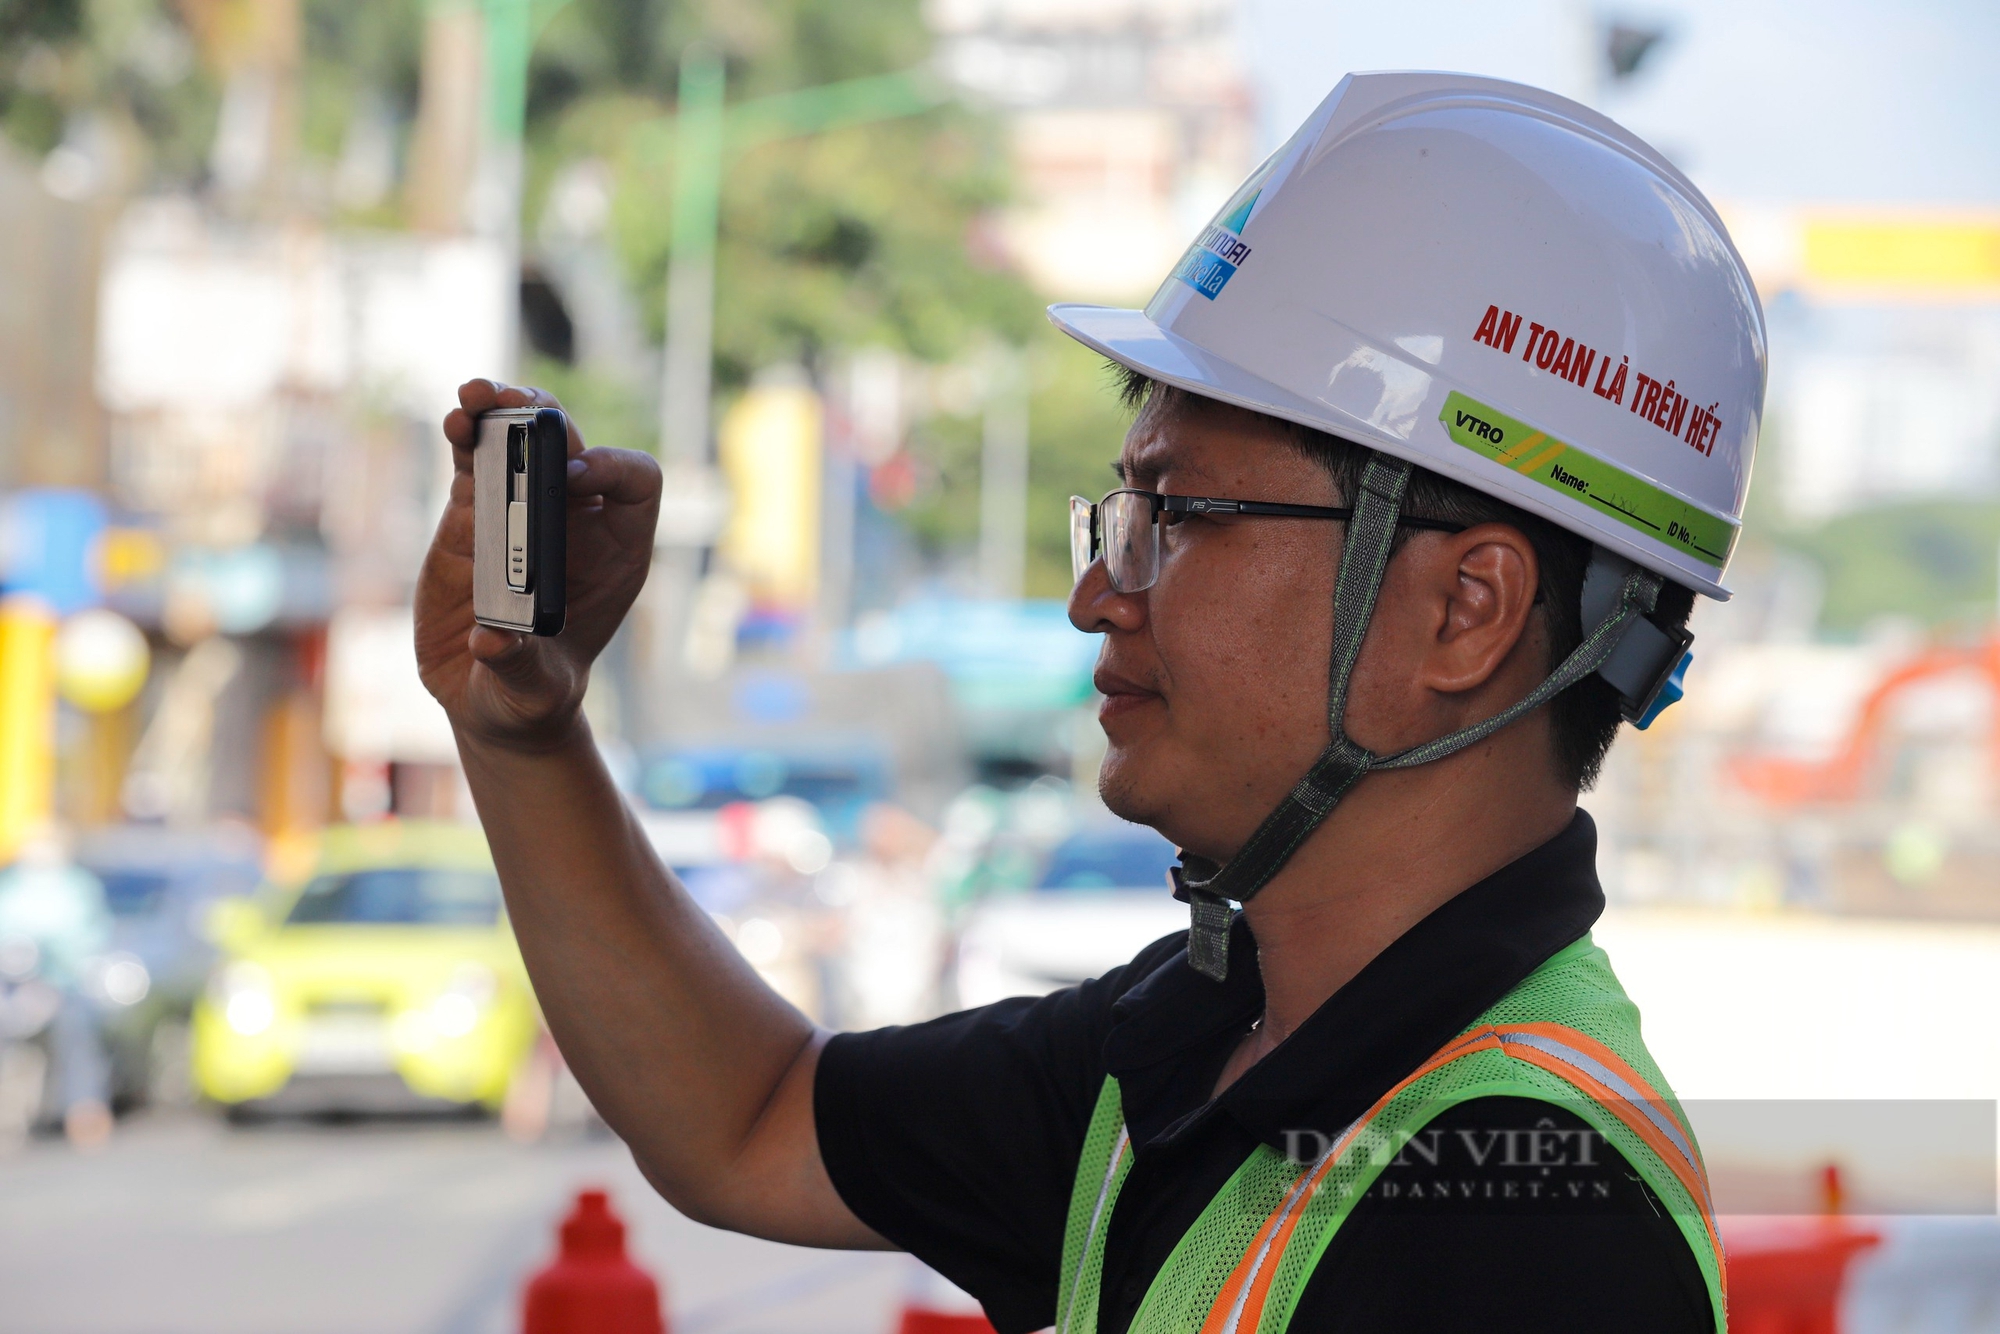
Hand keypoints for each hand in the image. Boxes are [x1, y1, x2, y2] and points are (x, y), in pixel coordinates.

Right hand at [416, 379, 661, 751]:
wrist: (490, 696)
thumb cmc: (529, 694)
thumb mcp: (530, 691)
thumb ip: (517, 666)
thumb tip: (492, 639)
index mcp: (614, 554)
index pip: (635, 486)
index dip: (611, 470)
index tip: (573, 478)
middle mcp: (572, 523)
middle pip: (573, 446)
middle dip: (547, 422)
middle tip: (516, 405)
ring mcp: (521, 513)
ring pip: (521, 444)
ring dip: (501, 413)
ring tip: (475, 396)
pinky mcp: (473, 516)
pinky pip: (475, 464)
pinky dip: (466, 439)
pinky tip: (454, 423)